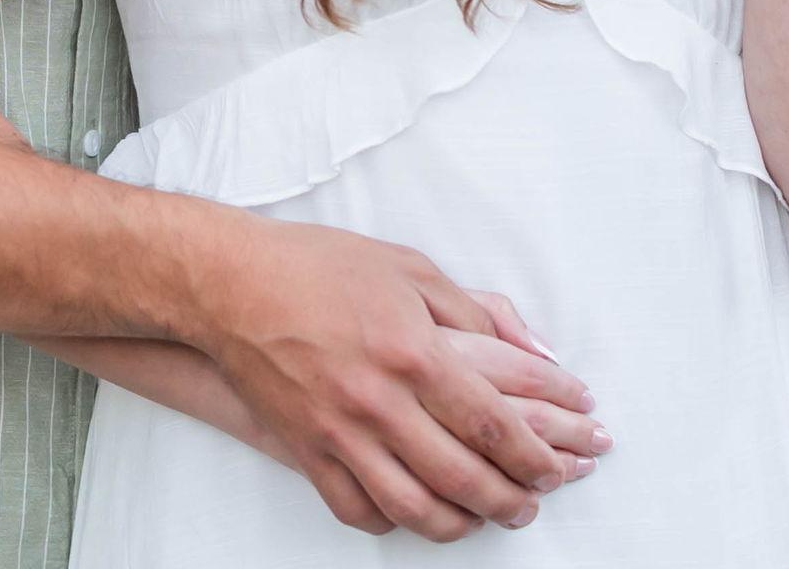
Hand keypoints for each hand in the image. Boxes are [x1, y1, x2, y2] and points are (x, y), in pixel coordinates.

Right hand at [196, 220, 594, 539]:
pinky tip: (416, 511)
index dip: (536, 456)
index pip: (494, 424)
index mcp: (413, 350)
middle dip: (512, 500)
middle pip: (465, 478)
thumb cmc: (321, 266)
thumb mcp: (411, 267)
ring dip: (463, 524)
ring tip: (484, 517)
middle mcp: (380, 401)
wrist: (232, 283)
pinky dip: (395, 523)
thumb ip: (479, 311)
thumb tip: (538, 354)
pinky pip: (359, 511)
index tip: (557, 467)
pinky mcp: (306, 451)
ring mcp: (340, 432)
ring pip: (417, 509)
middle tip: (532, 502)